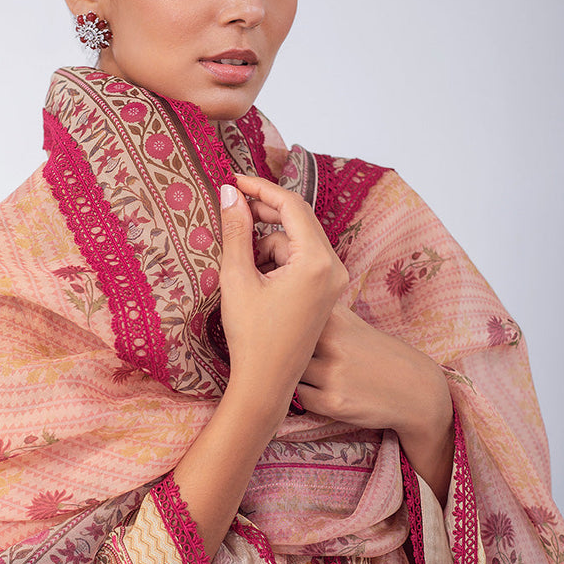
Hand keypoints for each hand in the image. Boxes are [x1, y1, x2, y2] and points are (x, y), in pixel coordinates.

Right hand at [219, 175, 347, 420]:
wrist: (267, 384)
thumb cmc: (251, 336)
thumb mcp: (237, 278)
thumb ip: (235, 231)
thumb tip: (229, 193)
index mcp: (317, 261)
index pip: (291, 206)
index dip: (260, 188)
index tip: (233, 180)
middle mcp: (334, 267)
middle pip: (298, 219)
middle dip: (263, 214)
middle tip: (230, 208)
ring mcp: (333, 280)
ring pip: (296, 240)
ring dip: (267, 241)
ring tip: (239, 261)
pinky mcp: (326, 292)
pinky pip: (301, 259)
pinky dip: (277, 259)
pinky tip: (254, 276)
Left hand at [255, 224, 453, 500]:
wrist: (417, 391)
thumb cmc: (378, 354)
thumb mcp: (354, 324)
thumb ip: (320, 312)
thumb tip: (279, 295)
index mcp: (336, 317)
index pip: (287, 307)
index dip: (275, 313)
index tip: (274, 321)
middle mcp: (332, 341)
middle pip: (281, 339)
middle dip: (279, 346)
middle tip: (283, 353)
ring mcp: (331, 372)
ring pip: (286, 370)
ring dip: (291, 373)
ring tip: (306, 374)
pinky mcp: (331, 402)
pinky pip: (298, 397)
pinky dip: (305, 394)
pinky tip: (322, 391)